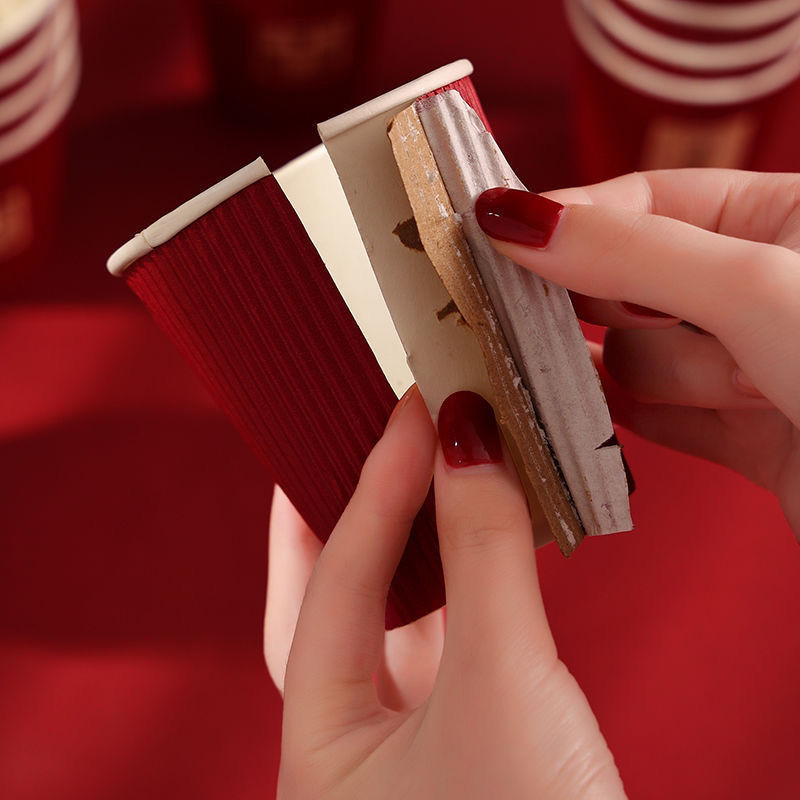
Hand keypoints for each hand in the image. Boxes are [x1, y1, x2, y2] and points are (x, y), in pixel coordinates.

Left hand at [264, 386, 626, 798]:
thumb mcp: (502, 683)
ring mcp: (409, 741)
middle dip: (341, 508)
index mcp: (318, 741)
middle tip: (357, 430)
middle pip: (328, 594)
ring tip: (420, 466)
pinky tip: (473, 538)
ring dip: (408, 536)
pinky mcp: (467, 740)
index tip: (413, 407)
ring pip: (391, 613)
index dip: (374, 482)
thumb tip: (469, 437)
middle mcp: (350, 738)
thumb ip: (483, 554)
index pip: (336, 575)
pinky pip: (445, 635)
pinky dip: (457, 577)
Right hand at [476, 169, 799, 536]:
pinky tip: (598, 433)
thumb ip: (632, 251)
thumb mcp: (758, 287)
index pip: (646, 200)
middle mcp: (765, 292)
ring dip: (638, 379)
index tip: (492, 233)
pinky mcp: (744, 438)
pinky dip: (623, 432)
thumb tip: (520, 219)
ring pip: (637, 361)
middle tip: (505, 312)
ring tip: (665, 388)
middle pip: (630, 284)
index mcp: (785, 221)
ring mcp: (752, 368)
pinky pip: (654, 424)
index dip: (569, 217)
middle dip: (585, 305)